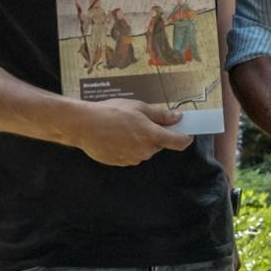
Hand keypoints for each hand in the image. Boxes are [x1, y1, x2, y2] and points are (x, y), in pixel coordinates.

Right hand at [67, 98, 193, 168]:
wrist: (84, 125)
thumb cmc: (110, 113)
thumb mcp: (138, 107)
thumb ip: (160, 114)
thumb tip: (177, 117)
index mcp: (152, 136)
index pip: (179, 142)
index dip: (185, 136)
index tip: (186, 131)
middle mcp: (145, 151)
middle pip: (159, 144)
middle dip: (155, 134)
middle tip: (141, 121)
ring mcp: (133, 159)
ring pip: (144, 150)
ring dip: (140, 140)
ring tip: (123, 127)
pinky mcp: (121, 163)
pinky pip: (131, 154)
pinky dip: (128, 146)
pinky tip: (115, 136)